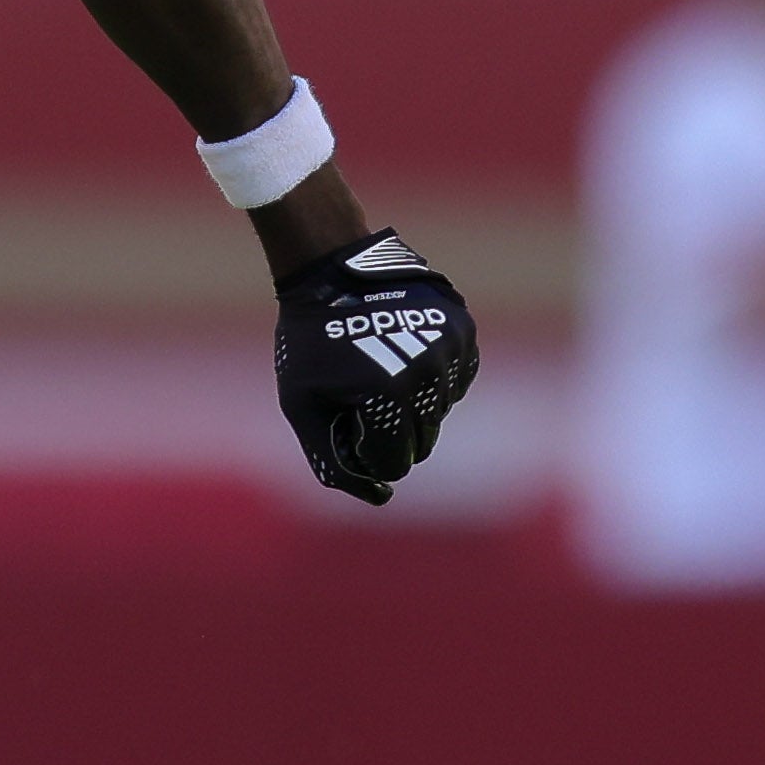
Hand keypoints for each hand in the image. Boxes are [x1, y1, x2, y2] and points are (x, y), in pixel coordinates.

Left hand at [273, 231, 476, 505]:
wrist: (330, 267)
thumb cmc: (309, 341)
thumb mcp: (300, 403)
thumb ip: (331, 459)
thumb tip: (380, 497)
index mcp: (386, 393)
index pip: (395, 462)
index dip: (367, 450)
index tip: (347, 423)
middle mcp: (427, 373)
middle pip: (422, 442)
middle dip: (390, 431)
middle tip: (358, 395)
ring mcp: (450, 349)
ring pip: (440, 412)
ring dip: (411, 405)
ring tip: (376, 368)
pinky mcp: (464, 332)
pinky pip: (455, 382)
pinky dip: (431, 380)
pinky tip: (401, 354)